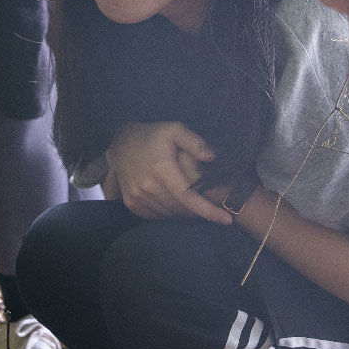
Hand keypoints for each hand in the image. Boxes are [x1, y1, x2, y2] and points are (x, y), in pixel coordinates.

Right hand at [105, 122, 231, 223]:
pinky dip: (170, 214)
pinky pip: (157, 217)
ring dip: (185, 214)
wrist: (121, 143)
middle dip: (200, 211)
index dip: (209, 211)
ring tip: (193, 203)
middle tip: (210, 203)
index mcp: (162, 169)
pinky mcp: (132, 203)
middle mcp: (148, 186)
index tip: (227, 219)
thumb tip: (212, 157)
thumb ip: (195, 142)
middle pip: (182, 210)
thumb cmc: (153, 135)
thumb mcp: (175, 129)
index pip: (189, 197)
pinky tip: (176, 204)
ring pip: (170, 215)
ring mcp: (137, 197)